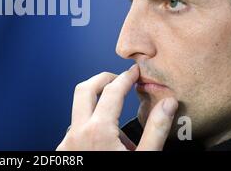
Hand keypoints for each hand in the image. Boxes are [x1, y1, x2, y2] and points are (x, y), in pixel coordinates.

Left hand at [56, 64, 177, 150]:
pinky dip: (90, 126)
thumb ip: (156, 130)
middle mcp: (77, 132)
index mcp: (98, 131)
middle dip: (102, 79)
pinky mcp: (62, 153)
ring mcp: (67, 142)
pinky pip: (75, 129)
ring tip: (116, 125)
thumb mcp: (145, 158)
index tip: (134, 72)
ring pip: (78, 110)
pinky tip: (104, 143)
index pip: (113, 91)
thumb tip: (168, 104)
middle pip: (84, 89)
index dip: (126, 78)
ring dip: (96, 107)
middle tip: (118, 80)